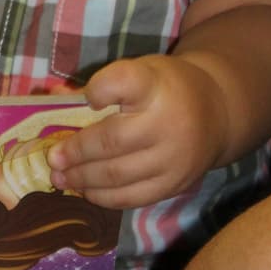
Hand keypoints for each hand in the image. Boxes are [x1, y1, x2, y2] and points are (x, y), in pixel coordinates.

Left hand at [47, 54, 225, 206]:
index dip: (100, 89)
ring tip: (60, 178)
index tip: (87, 97)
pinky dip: (103, 197)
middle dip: (76, 152)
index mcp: (156, 85)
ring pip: (117, 175)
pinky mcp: (174, 184)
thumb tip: (54, 100)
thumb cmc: (166, 90)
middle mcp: (167, 122)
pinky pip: (132, 197)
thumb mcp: (140, 72)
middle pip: (111, 140)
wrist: (218, 112)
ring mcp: (174, 158)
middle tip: (53, 158)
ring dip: (82, 179)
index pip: (124, 81)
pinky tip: (85, 191)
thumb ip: (102, 84)